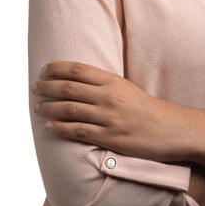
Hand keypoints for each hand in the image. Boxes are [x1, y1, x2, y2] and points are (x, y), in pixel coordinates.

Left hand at [31, 61, 186, 160]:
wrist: (168, 128)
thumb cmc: (145, 108)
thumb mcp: (126, 88)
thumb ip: (104, 84)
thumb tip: (77, 81)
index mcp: (113, 81)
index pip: (78, 70)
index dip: (57, 68)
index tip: (44, 70)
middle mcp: (108, 97)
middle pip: (69, 88)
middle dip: (48, 87)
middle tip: (35, 87)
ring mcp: (108, 117)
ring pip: (70, 110)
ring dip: (49, 108)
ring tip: (37, 107)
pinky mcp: (109, 137)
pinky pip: (78, 131)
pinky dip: (61, 128)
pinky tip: (50, 126)